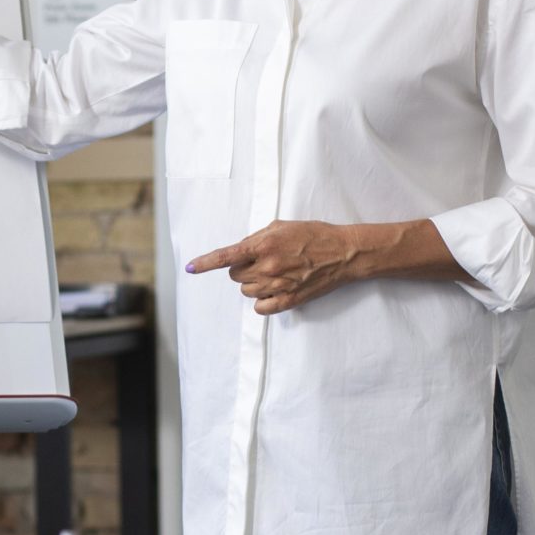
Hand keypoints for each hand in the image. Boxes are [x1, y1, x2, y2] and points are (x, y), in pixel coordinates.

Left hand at [186, 220, 377, 314]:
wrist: (343, 253)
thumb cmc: (314, 235)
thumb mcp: (282, 226)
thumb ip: (257, 237)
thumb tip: (240, 250)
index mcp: (264, 245)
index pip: (226, 256)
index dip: (205, 263)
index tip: (190, 268)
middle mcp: (268, 266)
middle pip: (235, 276)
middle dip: (243, 268)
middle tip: (262, 261)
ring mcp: (278, 285)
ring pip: (246, 291)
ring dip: (253, 284)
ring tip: (274, 273)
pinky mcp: (289, 300)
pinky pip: (261, 308)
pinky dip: (263, 301)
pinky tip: (274, 290)